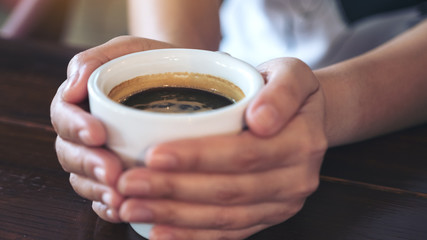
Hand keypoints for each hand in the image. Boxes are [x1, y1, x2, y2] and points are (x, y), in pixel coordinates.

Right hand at [50, 36, 173, 221]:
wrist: (185, 79)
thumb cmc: (154, 61)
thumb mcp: (128, 49)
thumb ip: (95, 61)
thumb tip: (71, 87)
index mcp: (83, 101)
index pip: (64, 115)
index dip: (75, 127)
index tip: (97, 134)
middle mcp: (87, 131)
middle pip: (70, 153)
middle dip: (89, 165)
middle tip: (112, 173)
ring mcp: (102, 155)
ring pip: (84, 179)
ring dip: (98, 190)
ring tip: (119, 197)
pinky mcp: (119, 174)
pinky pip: (103, 195)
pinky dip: (108, 205)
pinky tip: (122, 209)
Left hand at [117, 58, 327, 239]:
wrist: (308, 119)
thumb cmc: (287, 90)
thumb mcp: (292, 74)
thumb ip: (281, 91)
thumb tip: (260, 120)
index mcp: (300, 142)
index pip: (243, 153)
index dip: (198, 157)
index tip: (153, 154)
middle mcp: (295, 179)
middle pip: (228, 190)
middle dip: (173, 190)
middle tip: (128, 183)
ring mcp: (282, 203)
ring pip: (224, 217)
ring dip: (174, 216)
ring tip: (132, 207)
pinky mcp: (268, 216)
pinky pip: (230, 232)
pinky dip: (193, 235)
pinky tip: (159, 231)